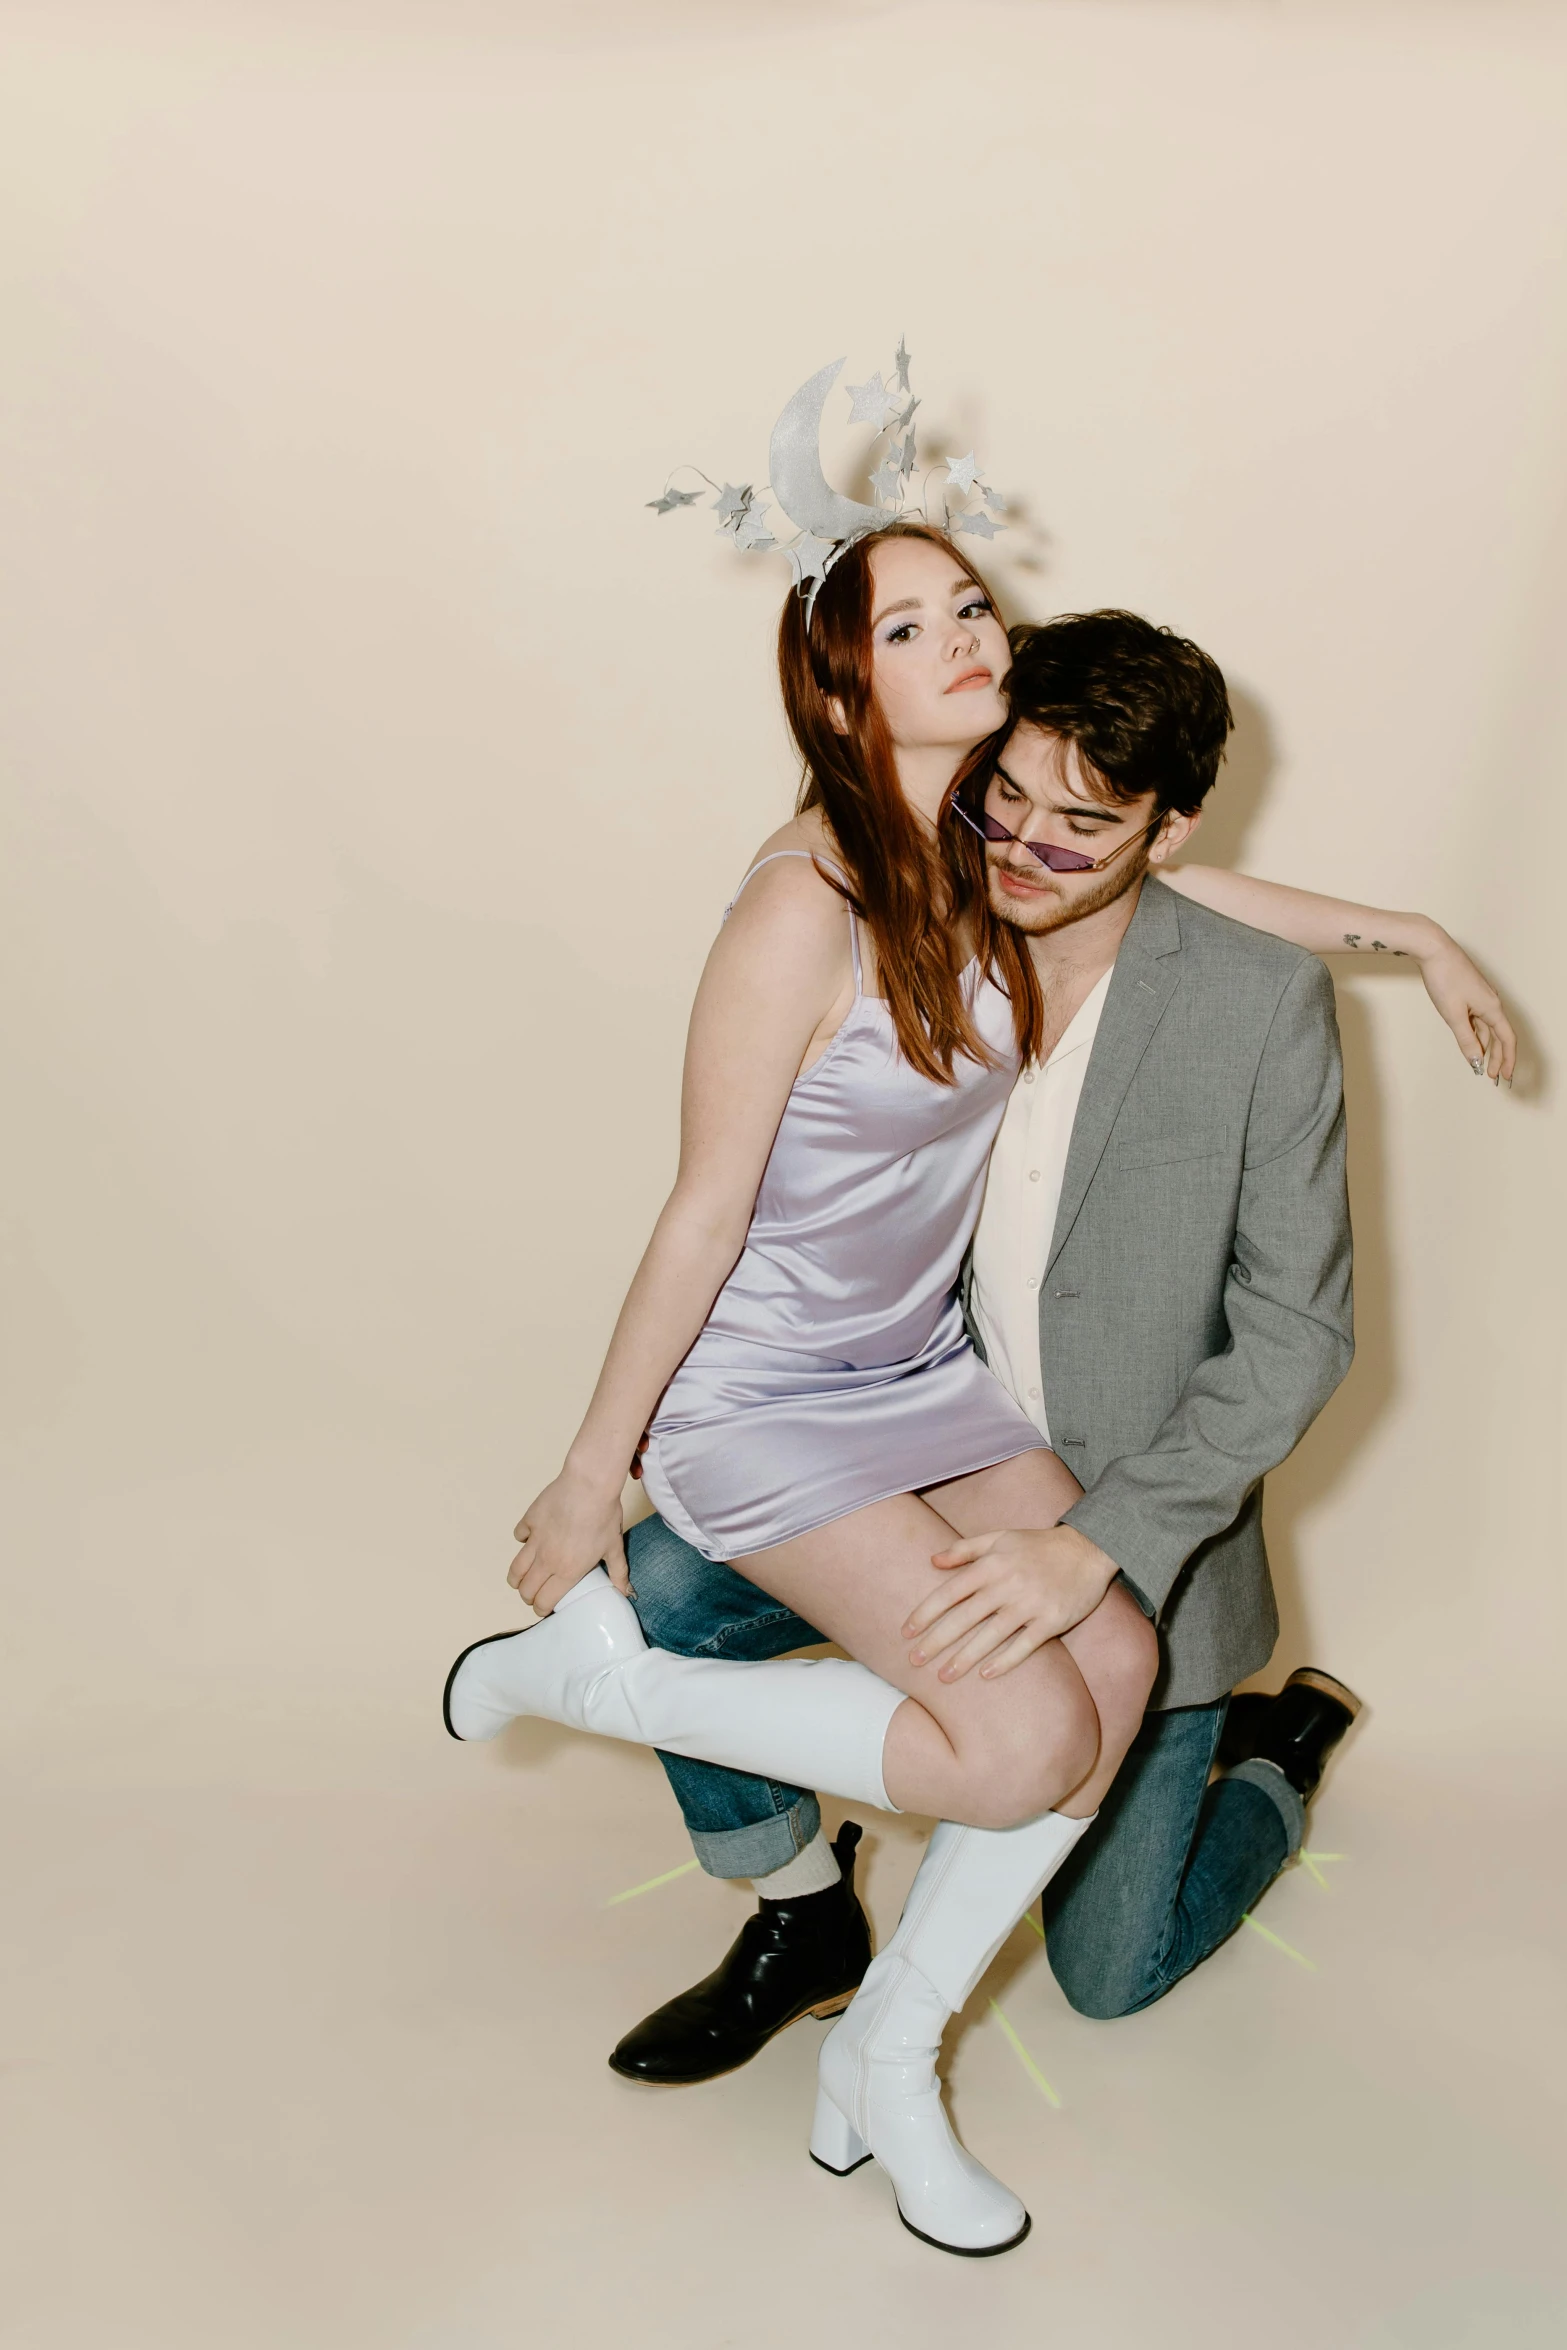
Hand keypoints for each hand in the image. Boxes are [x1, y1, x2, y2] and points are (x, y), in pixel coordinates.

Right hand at [508, 1467, 630, 1614]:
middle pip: (525, 1590)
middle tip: (534, 1593)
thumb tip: (626, 1592)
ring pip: (515, 1569)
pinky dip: (523, 1539)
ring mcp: (535, 1541)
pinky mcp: (529, 1521)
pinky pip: (519, 1535)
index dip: (542, 1608)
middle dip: (528, 1596)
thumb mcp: (614, 1547)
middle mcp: (546, 1560)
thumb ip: (618, 1573)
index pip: (544, 1601)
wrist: (589, 1485)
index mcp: (567, 1572)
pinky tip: (531, 1536)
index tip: (545, 1606)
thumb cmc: (604, 1516)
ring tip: (522, 1576)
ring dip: (517, 1577)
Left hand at [903, 1523, 1117, 1680]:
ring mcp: (1030, 1605)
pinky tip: (986, 1675)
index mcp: (991, 1565)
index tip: (905, 1632)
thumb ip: (964, 1549)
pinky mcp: (1052, 1621)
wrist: (1088, 1549)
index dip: (925, 1613)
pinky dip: (1005, 1661)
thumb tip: (931, 1560)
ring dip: (964, 1658)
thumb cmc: (1038, 1545)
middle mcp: (1007, 1585)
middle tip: (914, 1661)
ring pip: (990, 1636)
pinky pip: (1024, 1646)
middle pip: (964, 1618)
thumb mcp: (999, 1538)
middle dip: (936, 1641)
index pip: (949, 1593)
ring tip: (943, 1676)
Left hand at [1418, 928, 1515, 1083]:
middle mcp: (1491, 1002)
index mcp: (1492, 1008)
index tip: (1504, 1077)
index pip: (1507, 1039)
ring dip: (1485, 1047)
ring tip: (1480, 1065)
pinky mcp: (1470, 993)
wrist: (1434, 950)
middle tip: (1491, 1077)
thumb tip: (1477, 1060)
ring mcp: (1481, 997)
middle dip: (1497, 1057)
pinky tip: (1470, 1042)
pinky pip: (1477, 1019)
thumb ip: (1466, 1039)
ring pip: (1487, 1028)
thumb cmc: (1445, 978)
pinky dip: (1476, 1034)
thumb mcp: (1454, 1015)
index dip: (1507, 1059)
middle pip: (1499, 1036)